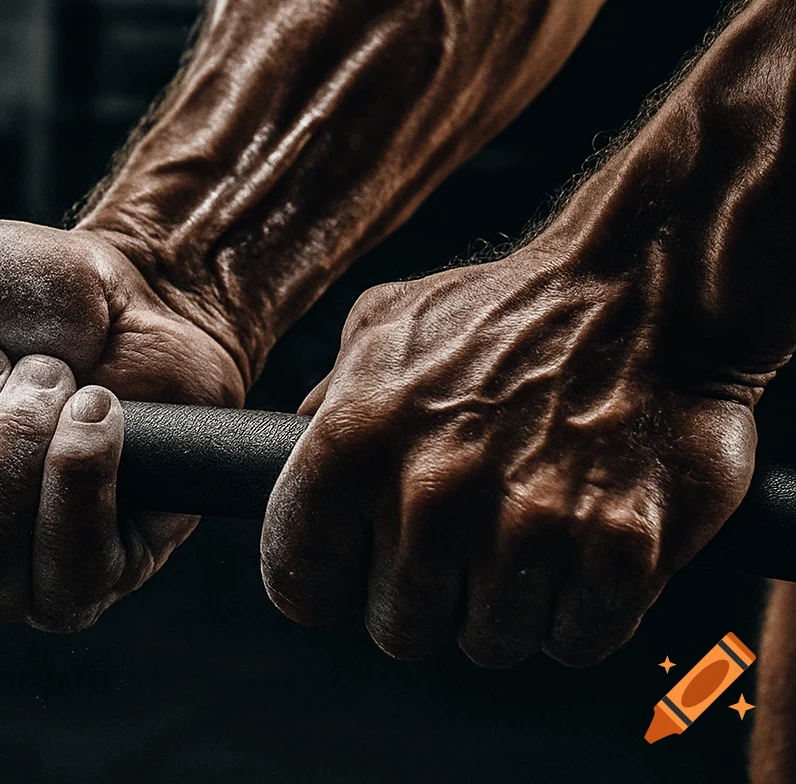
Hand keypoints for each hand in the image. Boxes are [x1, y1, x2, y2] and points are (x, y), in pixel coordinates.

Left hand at [261, 244, 755, 666]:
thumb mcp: (382, 328)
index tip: (357, 567)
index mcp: (351, 445)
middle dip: (428, 596)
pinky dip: (585, 608)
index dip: (329, 581)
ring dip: (508, 603)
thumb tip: (278, 451)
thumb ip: (326, 403)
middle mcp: (429, 497)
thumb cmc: (506, 307)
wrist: (646, 283)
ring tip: (530, 525)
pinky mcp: (620, 555)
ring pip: (490, 644)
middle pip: (399, 630)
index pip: (299, 583)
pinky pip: (577, 641)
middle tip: (464, 538)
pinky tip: (586, 542)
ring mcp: (526, 532)